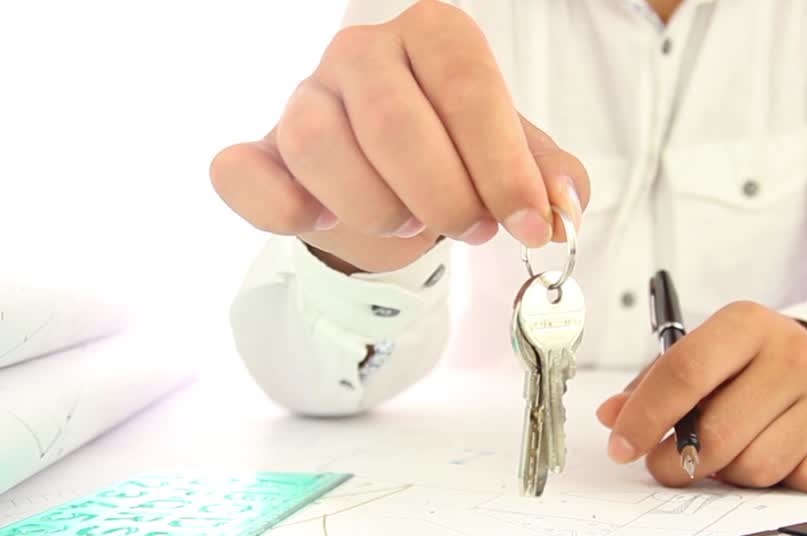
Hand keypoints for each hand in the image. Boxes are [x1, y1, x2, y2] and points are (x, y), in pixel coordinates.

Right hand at [209, 0, 588, 273]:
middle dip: (443, 197)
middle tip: (471, 229)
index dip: (503, 167)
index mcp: (433, 35)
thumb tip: (563, 208)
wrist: (388, 183)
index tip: (532, 226)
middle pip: (393, 122)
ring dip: (376, 208)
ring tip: (408, 222)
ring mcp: (304, 96)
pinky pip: (242, 173)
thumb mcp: (512, 158)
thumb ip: (545, 178)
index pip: (468, 87)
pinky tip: (322, 220)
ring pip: (319, 146)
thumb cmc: (454, 157)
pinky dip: (282, 208)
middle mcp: (362, 51)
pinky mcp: (260, 148)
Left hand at [595, 302, 806, 493]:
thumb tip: (612, 416)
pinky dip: (788, 482)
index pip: (684, 373)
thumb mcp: (705, 359)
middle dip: (682, 462)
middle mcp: (794, 351)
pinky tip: (787, 454)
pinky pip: (806, 482)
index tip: (622, 447)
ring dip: (736, 474)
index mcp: (747, 324)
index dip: (645, 418)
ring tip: (740, 449)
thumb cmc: (753, 368)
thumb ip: (655, 385)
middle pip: (718, 434)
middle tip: (673, 465)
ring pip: (758, 467)